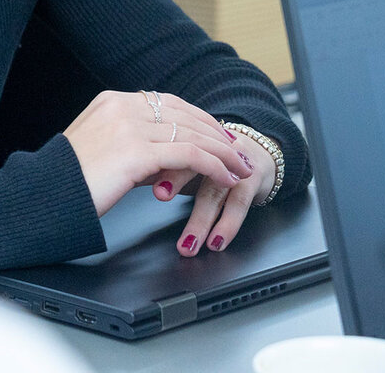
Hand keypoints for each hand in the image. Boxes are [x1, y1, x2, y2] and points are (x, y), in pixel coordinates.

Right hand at [63, 90, 253, 216]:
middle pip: (184, 114)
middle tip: (237, 150)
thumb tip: (166, 158)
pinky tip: (225, 176)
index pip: (167, 102)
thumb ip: (130, 143)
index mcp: (110, 101)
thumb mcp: (100, 148)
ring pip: (191, 134)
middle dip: (216, 134)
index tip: (217, 133)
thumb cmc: (71, 180)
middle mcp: (121, 107)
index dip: (198, 117)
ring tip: (239, 167)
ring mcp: (129, 126)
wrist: (49, 194)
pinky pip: (188, 154)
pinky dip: (213, 165)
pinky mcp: (137, 151)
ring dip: (222, 152)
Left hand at [153, 130, 276, 255]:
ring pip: (214, 192)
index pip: (172, 143)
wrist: (258, 152)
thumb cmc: (212, 160)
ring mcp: (233, 164)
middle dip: (175, 180)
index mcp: (192, 139)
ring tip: (187, 245)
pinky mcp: (251, 180)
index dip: (157, 156)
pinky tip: (216, 242)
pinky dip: (227, 226)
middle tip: (159, 197)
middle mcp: (214, 148)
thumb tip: (126, 178)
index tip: (142, 173)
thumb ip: (159, 167)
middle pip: (192, 162)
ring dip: (200, 221)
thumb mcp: (186, 160)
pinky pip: (238, 205)